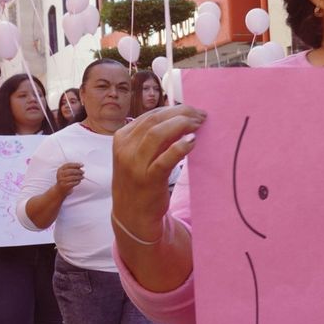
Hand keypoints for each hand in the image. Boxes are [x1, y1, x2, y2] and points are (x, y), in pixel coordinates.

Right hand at [54, 162, 84, 195]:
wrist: (60, 189)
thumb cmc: (65, 179)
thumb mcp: (67, 173)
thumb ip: (73, 168)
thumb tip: (80, 165)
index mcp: (60, 169)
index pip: (68, 165)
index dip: (76, 164)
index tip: (82, 165)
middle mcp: (60, 174)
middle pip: (70, 171)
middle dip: (78, 171)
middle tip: (83, 172)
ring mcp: (61, 180)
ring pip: (72, 177)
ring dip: (79, 177)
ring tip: (82, 177)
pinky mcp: (64, 186)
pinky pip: (72, 183)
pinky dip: (77, 182)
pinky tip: (79, 181)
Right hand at [112, 105, 205, 236]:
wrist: (132, 213)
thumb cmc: (140, 180)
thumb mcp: (138, 154)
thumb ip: (153, 136)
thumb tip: (182, 118)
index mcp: (122, 137)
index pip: (151, 114)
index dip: (175, 109)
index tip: (193, 110)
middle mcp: (125, 148)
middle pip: (155, 120)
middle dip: (182, 113)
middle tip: (201, 115)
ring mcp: (135, 164)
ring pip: (157, 134)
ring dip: (182, 125)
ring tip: (199, 125)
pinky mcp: (148, 179)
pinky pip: (165, 158)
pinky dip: (180, 147)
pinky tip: (192, 141)